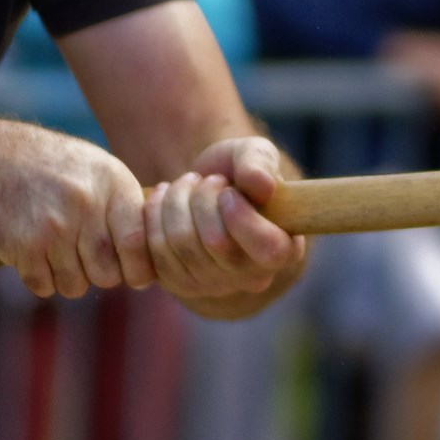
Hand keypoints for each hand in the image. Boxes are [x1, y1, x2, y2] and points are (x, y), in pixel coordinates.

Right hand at [0, 121, 146, 300]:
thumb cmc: (55, 168)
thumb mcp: (100, 170)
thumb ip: (128, 207)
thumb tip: (160, 253)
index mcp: (113, 186)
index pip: (138, 244)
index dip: (139, 269)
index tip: (133, 274)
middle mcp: (87, 205)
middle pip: (108, 274)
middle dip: (99, 275)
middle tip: (86, 259)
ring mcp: (54, 226)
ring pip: (75, 285)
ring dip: (67, 278)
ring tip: (57, 252)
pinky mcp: (23, 245)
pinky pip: (43, 287)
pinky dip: (40, 279)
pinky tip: (34, 254)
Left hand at [127, 134, 306, 306]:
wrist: (204, 189)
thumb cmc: (238, 171)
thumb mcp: (254, 153)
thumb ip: (260, 163)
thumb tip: (262, 186)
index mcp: (286, 249)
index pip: (268, 249)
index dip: (242, 217)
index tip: (228, 191)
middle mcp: (253, 277)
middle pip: (217, 242)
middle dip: (203, 198)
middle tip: (207, 180)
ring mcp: (214, 286)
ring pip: (182, 244)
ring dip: (176, 201)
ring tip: (185, 184)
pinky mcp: (179, 285)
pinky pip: (155, 253)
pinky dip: (154, 216)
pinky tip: (163, 197)